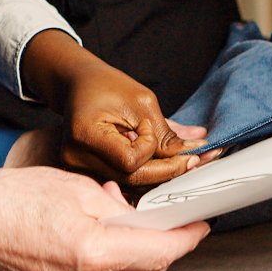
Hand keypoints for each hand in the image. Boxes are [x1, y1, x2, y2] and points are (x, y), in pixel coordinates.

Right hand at [0, 167, 208, 270]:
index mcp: (94, 252)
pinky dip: (120, 260)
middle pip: (151, 270)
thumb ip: (118, 207)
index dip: (187, 238)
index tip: (200, 225)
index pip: (161, 251)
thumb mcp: (76, 189)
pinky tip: (112, 236)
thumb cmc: (11, 200)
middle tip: (176, 220)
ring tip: (137, 222)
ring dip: (145, 253)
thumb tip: (138, 217)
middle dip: (169, 246)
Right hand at [19, 29, 208, 186]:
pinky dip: (148, 175)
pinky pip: (125, 182)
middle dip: (167, 170)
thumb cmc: (105, 86)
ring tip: (185, 161)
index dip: (149, 148)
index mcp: (85, 134)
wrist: (78, 85)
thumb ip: (165, 132)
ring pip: (131, 185)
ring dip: (162, 175)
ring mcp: (81, 170)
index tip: (149, 126)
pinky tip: (165, 166)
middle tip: (194, 158)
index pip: (129, 160)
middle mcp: (77, 158)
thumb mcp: (140, 101)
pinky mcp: (89, 174)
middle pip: (132, 178)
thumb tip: (194, 151)